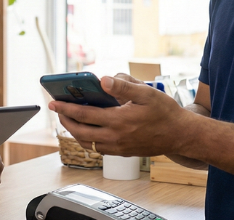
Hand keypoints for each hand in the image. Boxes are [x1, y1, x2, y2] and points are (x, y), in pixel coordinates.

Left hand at [50, 73, 195, 157]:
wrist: (180, 135)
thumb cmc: (165, 112)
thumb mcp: (146, 93)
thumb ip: (124, 86)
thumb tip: (103, 80)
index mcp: (118, 121)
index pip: (84, 115)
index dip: (66, 108)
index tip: (53, 102)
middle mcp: (115, 137)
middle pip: (80, 132)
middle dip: (65, 120)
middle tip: (57, 110)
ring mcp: (118, 148)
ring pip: (87, 142)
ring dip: (74, 131)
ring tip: (69, 118)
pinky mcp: (122, 153)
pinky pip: (98, 148)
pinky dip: (87, 139)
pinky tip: (87, 129)